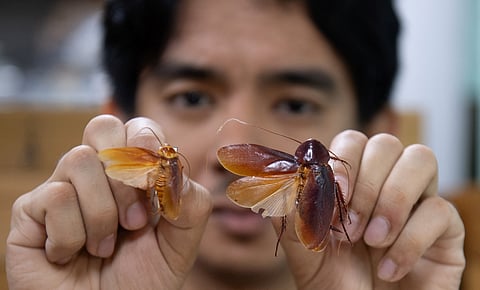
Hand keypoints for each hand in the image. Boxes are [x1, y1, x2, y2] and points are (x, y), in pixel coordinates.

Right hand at [6, 115, 211, 289]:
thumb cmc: (141, 282)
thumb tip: (174, 167)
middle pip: (102, 126)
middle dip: (125, 174)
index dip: (148, 146)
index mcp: (132, 175)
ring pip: (80, 160)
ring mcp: (62, 189)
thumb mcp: (180, 245)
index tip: (156, 188)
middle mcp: (95, 176)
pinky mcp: (30, 212)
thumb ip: (190, 204)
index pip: (137, 129)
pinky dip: (72, 236)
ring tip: (104, 248)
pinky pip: (54, 196)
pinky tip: (72, 255)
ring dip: (102, 215)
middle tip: (134, 221)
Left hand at [274, 130, 464, 288]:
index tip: (335, 196)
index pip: (352, 141)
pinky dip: (410, 240)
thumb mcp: (304, 249)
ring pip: (420, 159)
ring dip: (393, 200)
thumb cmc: (334, 282)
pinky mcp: (445, 227)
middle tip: (352, 227)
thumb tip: (286, 180)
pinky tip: (389, 268)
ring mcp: (417, 201)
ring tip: (372, 241)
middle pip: (386, 143)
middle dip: (367, 184)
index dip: (343, 162)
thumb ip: (291, 214)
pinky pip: (439, 209)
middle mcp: (385, 184)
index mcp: (351, 182)